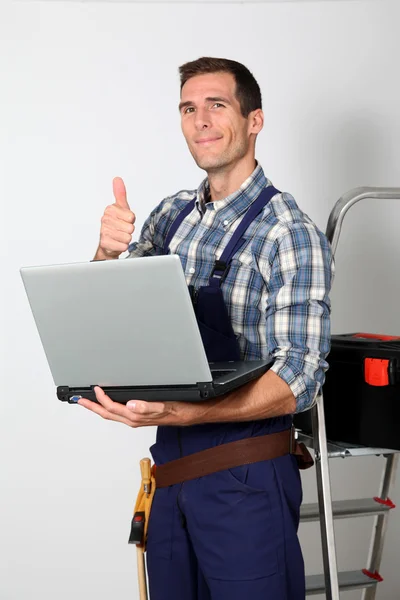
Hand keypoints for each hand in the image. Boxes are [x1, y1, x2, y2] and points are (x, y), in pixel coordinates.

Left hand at [77, 387, 195, 427]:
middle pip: (106, 414)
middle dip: (91, 407)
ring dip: (98, 408)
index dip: (101, 399)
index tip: (95, 389)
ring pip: (111, 414)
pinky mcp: (139, 416)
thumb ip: (147, 407)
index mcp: (136, 417)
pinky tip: (109, 402)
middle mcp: (133, 419)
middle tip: (79, 400)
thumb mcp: (164, 406)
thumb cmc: (179, 410)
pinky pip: (119, 413)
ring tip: (88, 401)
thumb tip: (131, 404)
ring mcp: (136, 419)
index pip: (112, 408)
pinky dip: (109, 407)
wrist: (189, 414)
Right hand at [97, 177, 135, 258]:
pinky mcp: (104, 243)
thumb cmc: (116, 225)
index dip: (131, 221)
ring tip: (119, 237)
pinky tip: (117, 244)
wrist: (108, 244)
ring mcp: (104, 231)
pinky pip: (123, 246)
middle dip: (129, 231)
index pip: (131, 216)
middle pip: (130, 227)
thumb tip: (117, 179)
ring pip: (127, 237)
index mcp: (110, 210)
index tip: (124, 220)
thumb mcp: (121, 208)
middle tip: (122, 230)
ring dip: (126, 239)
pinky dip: (122, 247)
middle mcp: (105, 219)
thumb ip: (120, 194)